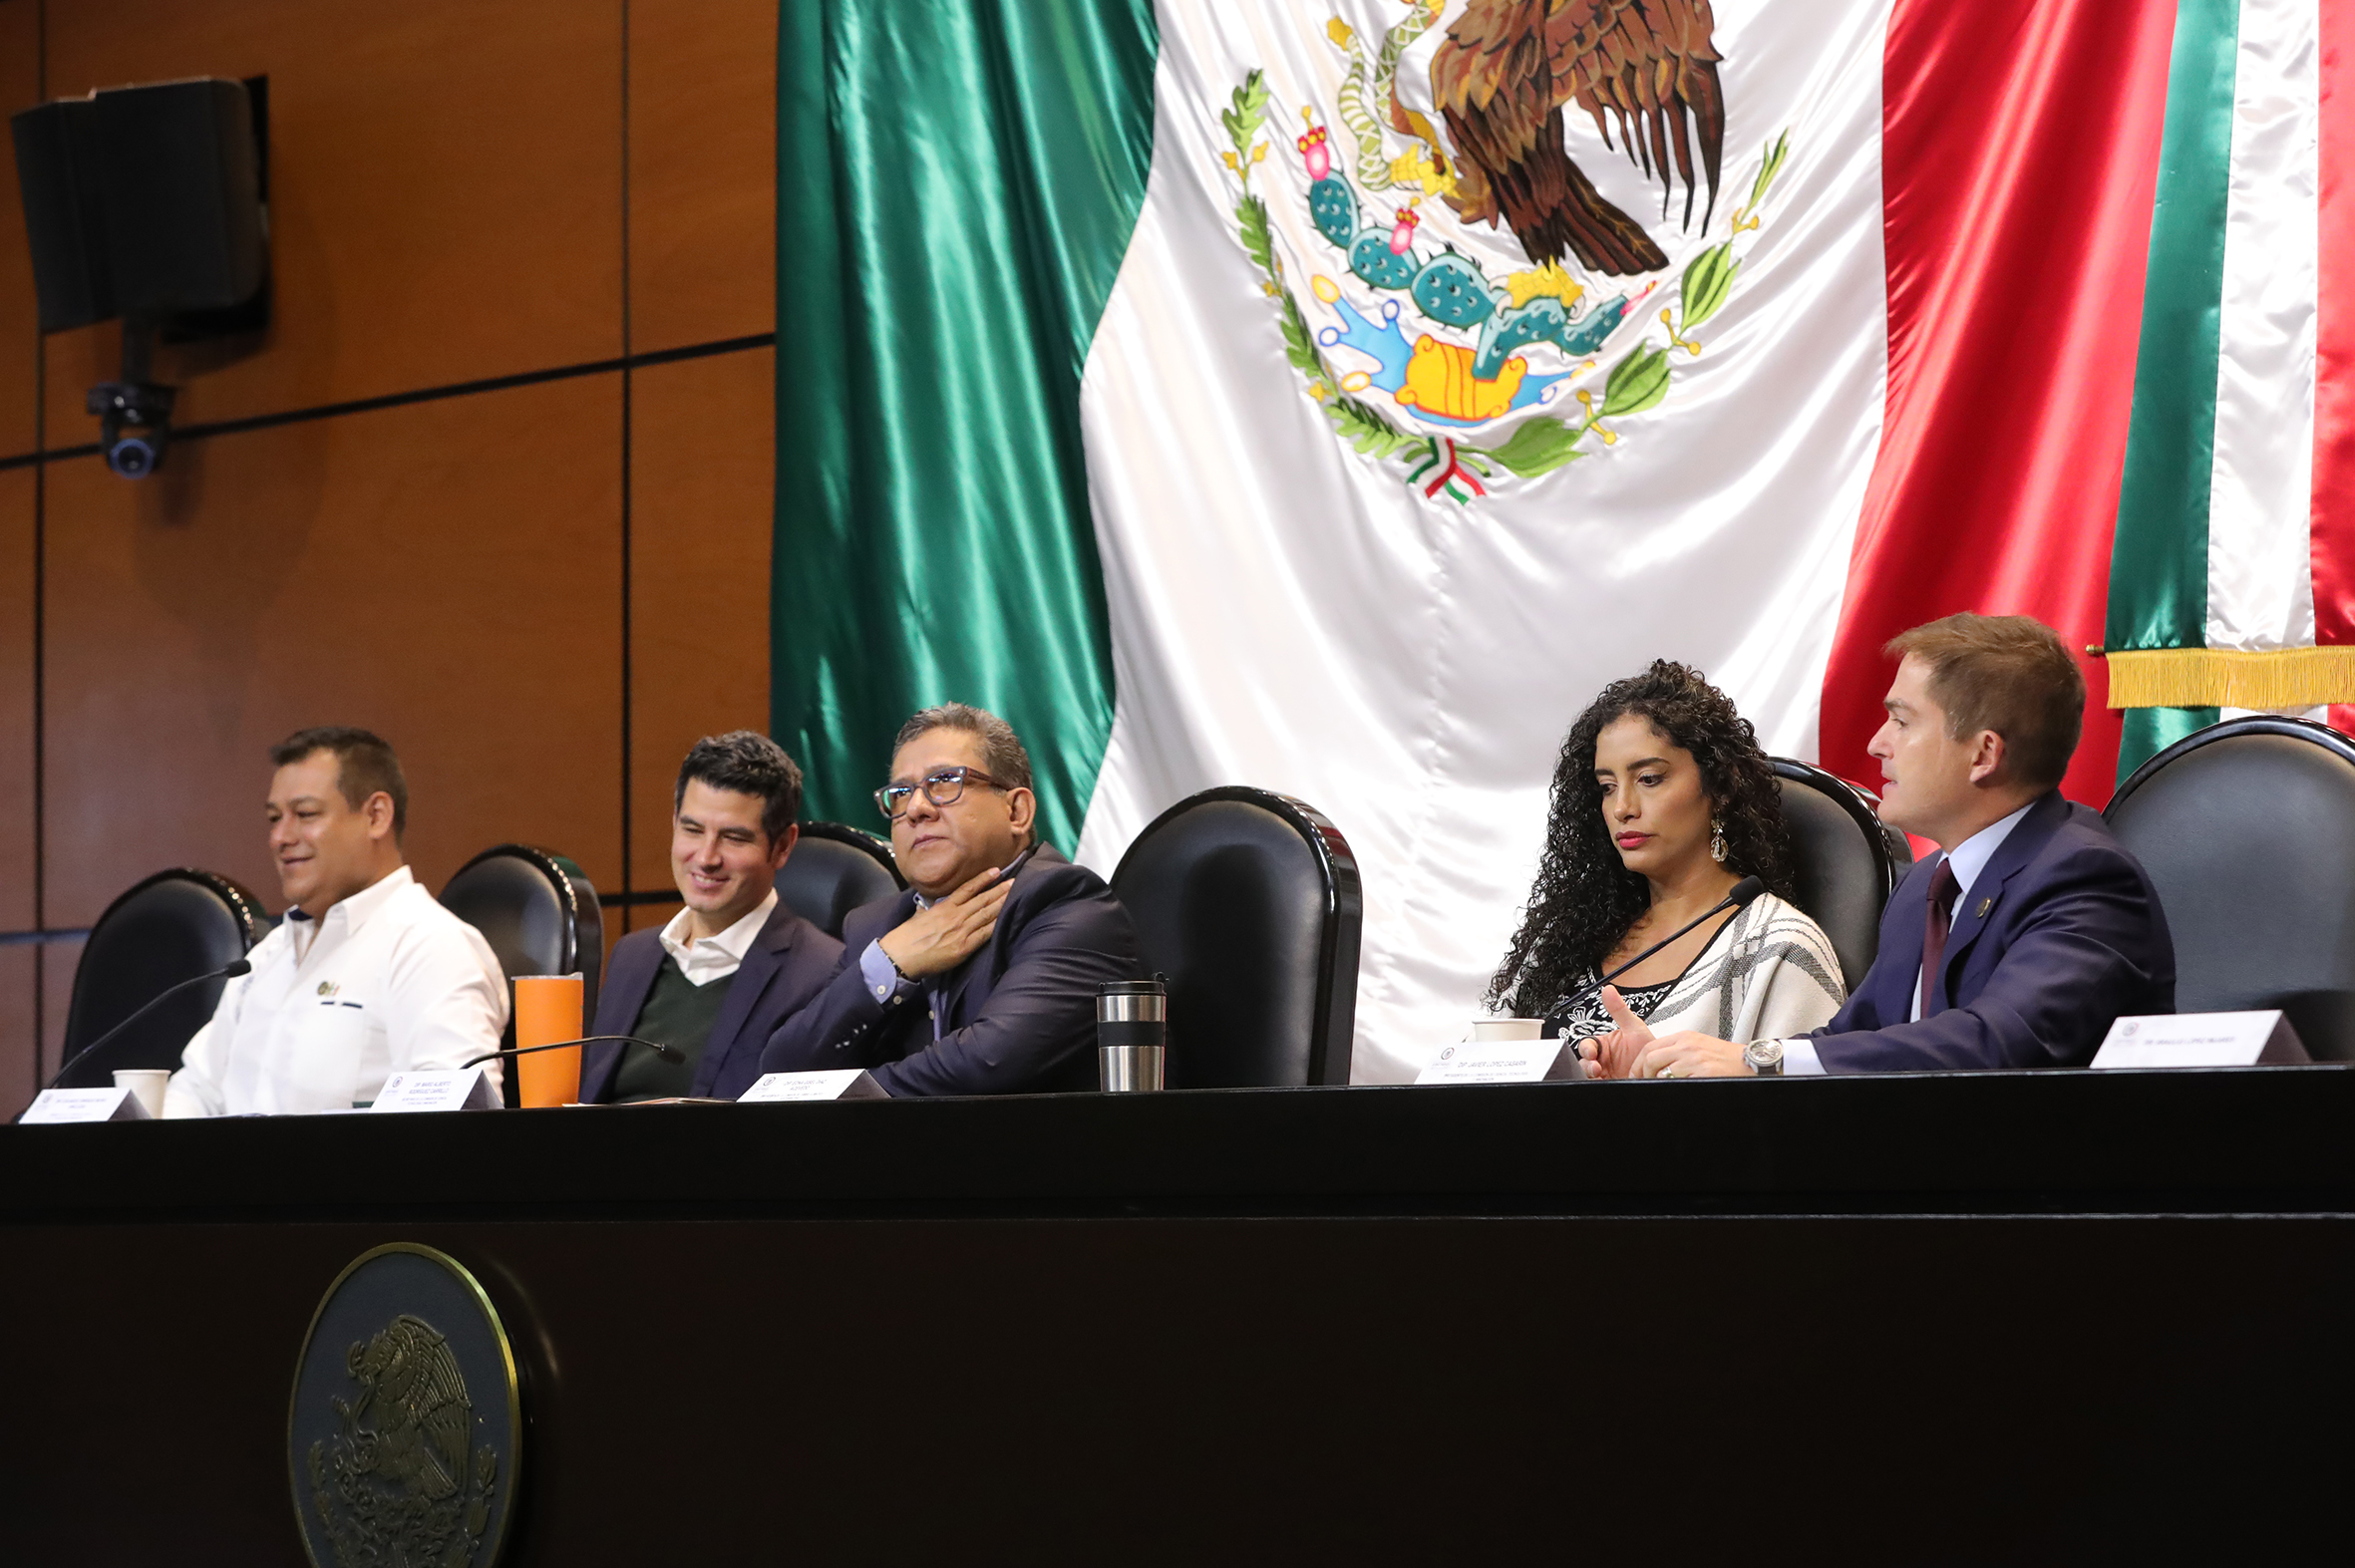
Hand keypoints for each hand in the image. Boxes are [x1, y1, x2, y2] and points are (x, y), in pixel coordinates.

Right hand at [877, 867, 1012, 978]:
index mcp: (944, 907)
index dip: (983, 879)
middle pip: (982, 900)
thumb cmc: (907, 936)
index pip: (968, 888)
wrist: (901, 956)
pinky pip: (985, 934)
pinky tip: (1007, 918)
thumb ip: (931, 908)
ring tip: (1015, 894)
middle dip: (1000, 890)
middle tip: (1015, 881)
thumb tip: (935, 903)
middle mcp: (955, 916)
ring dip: (1002, 903)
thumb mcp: (920, 914)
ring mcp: (961, 931)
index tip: (996, 871)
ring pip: (987, 914)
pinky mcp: (964, 947)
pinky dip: (997, 925)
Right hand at [1575, 986, 1653, 1079]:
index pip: (1588, 1045)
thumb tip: (1608, 990)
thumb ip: (1619, 1010)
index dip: (1587, 1048)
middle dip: (1586, 1064)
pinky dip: (1596, 1084)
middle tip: (1596, 1066)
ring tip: (1599, 1075)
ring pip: (1588, 1074)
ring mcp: (1606, 1074)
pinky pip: (1596, 1085)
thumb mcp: (1634, 1027)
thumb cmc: (1648, 1049)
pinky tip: (1603, 1082)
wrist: (1661, 1070)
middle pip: (1584, 1061)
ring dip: (1589, 1074)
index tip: (1593, 1052)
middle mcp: (1603, 1060)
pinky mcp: (1609, 1085)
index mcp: (1605, 1045)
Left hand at [1631, 1031, 1753, 1078]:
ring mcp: (1694, 1060)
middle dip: (1642, 1074)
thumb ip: (1677, 1050)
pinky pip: (1677, 1083)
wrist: (1751, 1062)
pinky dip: (1673, 1087)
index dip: (1638, 1063)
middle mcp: (1687, 1046)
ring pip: (1661, 1072)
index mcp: (1684, 1037)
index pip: (1650, 1047)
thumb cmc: (1726, 1057)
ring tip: (1662, 1086)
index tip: (1635, 1073)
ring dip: (1657, 1081)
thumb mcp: (1699, 1045)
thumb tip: (1655, 1063)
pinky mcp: (1702, 1073)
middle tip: (1642, 1082)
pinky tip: (1679, 1088)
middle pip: (1650, 1059)